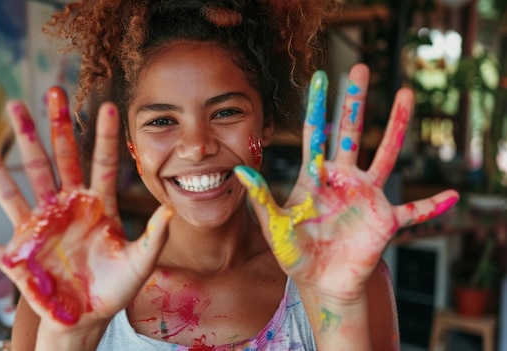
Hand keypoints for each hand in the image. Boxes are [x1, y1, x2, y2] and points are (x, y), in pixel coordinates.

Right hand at [0, 87, 172, 330]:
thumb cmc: (115, 287)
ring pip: (16, 189)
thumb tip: (171, 211)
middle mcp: (64, 208)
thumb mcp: (139, 263)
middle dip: (51, 129)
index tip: (109, 105)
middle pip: (55, 161)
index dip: (104, 136)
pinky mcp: (18, 256)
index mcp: (96, 206)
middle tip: (48, 93)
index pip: (101, 163)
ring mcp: (38, 228)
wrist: (89, 315)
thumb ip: (153, 238)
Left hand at [235, 64, 458, 301]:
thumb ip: (260, 200)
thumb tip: (240, 171)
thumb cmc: (295, 255)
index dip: (317, 106)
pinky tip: (454, 196)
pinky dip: (434, 206)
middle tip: (360, 68)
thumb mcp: (275, 227)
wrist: (320, 282)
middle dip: (355, 101)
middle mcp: (342, 179)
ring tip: (407, 94)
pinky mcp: (385, 220)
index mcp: (315, 178)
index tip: (320, 77)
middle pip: (350, 132)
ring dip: (396, 126)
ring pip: (386, 154)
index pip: (316, 135)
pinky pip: (415, 211)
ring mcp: (366, 197)